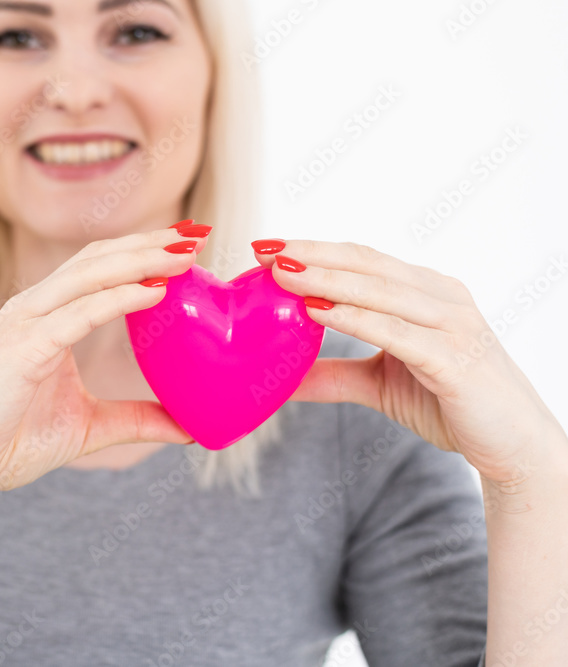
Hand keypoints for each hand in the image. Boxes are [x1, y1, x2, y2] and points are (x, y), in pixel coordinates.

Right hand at [0, 225, 210, 499]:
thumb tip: (189, 429)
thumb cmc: (6, 443)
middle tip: (198, 234)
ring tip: (186, 254)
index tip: (187, 245)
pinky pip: (78, 314)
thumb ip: (135, 420)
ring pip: (89, 275)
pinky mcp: (21, 349)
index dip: (141, 251)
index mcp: (44, 319)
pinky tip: (156, 292)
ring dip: (141, 259)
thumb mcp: (88, 427)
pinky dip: (119, 298)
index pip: (97, 269)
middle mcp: (32, 310)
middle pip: (97, 258)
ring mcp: (23, 324)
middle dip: (149, 243)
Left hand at [251, 239, 562, 487]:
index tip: (267, 246)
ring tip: (281, 273)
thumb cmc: (450, 404)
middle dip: (312, 254)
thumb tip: (283, 379)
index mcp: (424, 292)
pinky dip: (355, 318)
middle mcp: (440, 297)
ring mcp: (451, 324)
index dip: (315, 249)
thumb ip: (333, 375)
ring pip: (379, 291)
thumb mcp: (379, 384)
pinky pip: (396, 332)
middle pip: (366, 264)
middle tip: (263, 249)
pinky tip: (318, 311)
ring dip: (326, 279)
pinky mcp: (454, 358)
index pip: (362, 260)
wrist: (514, 446)